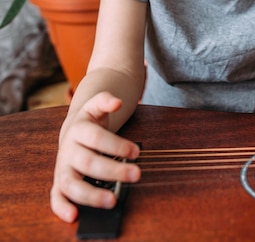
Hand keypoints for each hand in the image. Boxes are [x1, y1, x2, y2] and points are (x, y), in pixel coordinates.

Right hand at [50, 92, 140, 222]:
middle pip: (88, 162)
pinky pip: (56, 197)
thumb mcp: (96, 106)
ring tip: (113, 200)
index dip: (116, 145)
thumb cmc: (91, 121)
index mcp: (77, 129)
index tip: (136, 152)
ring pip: (71, 183)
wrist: (74, 131)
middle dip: (113, 170)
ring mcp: (62, 167)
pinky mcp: (59, 182)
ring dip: (91, 194)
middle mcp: (68, 149)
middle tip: (137, 174)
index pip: (96, 137)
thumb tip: (117, 102)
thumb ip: (105, 100)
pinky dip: (61, 208)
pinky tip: (74, 216)